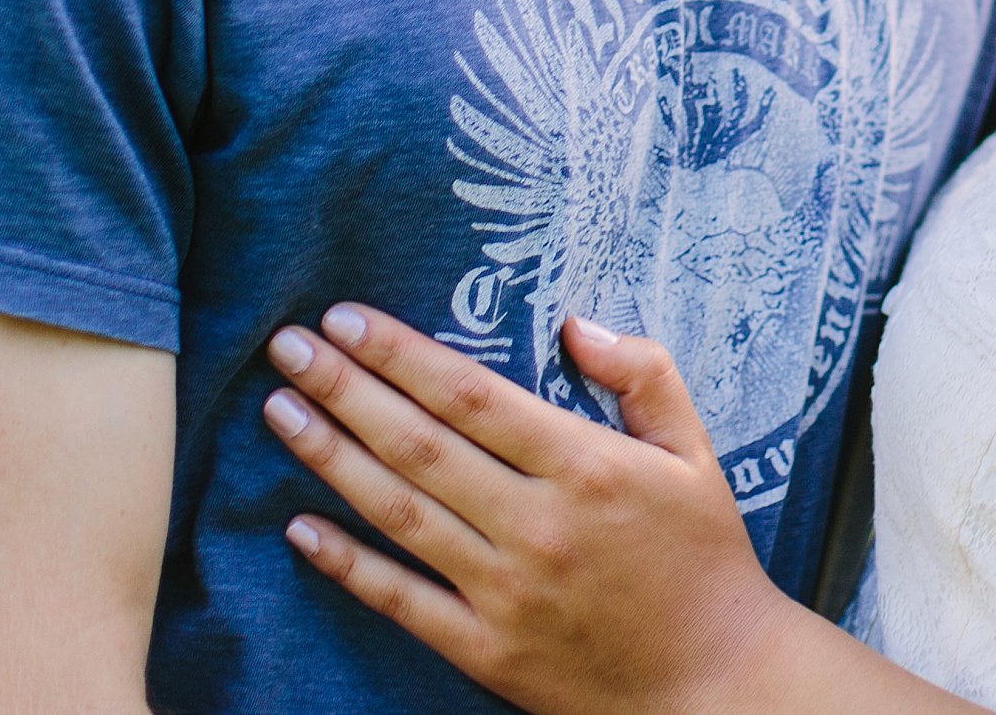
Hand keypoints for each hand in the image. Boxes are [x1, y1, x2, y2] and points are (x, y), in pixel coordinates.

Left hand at [261, 303, 787, 714]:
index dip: (402, 353)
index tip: (347, 318)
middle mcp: (538, 524)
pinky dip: (346, 564)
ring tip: (280, 411)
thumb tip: (576, 323)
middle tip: (289, 347)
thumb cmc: (705, 559)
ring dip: (331, 457)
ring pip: (399, 513)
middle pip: (420, 444)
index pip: (473, 394)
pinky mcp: (488, 651)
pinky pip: (402, 600)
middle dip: (345, 388)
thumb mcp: (696, 453)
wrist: (715, 684)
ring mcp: (506, 592)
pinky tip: (299, 527)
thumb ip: (644, 376)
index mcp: (588, 465)